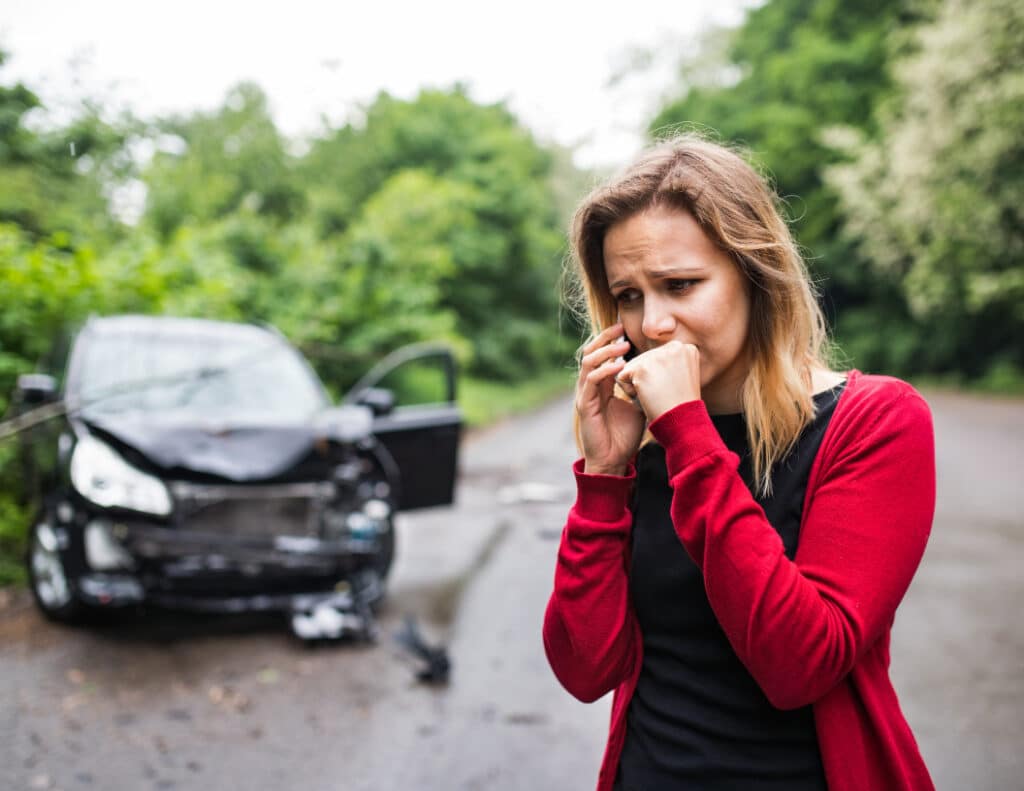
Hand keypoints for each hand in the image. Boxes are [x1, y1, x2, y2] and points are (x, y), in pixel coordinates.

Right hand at [576, 324, 645, 475]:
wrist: (614, 460)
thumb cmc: (624, 436)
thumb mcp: (638, 406)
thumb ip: (642, 389)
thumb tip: (661, 374)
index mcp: (600, 385)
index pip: (600, 355)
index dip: (610, 340)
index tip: (625, 328)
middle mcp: (589, 387)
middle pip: (590, 352)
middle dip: (604, 338)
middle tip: (620, 327)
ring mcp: (585, 395)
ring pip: (588, 362)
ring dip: (606, 351)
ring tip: (623, 345)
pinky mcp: (584, 405)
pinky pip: (591, 381)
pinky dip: (605, 371)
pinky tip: (619, 367)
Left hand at [615, 340, 700, 421]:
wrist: (683, 423)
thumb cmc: (679, 407)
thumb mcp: (680, 377)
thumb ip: (666, 364)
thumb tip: (640, 359)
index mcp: (685, 348)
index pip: (656, 358)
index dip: (659, 377)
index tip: (674, 389)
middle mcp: (673, 346)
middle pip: (643, 360)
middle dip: (647, 380)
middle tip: (665, 394)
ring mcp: (658, 356)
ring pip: (631, 367)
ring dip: (638, 385)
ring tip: (657, 396)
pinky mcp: (642, 367)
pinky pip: (622, 376)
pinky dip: (630, 391)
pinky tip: (647, 398)